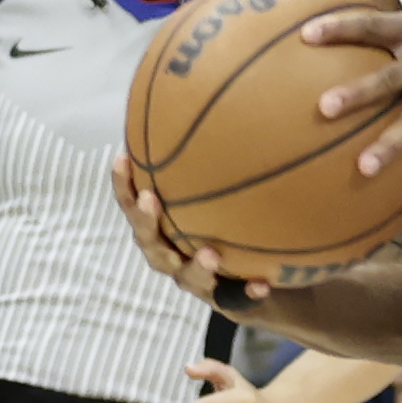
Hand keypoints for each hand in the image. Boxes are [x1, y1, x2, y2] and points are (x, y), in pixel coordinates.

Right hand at [108, 154, 265, 302]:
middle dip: (146, 223)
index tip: (121, 157)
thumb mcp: (238, 192)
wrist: (280, 285)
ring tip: (208, 254)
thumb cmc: (248, 228)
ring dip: (196, 266)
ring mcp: (198, 282)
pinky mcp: (227, 303)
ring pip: (187, 277)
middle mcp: (175, 254)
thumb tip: (230, 99)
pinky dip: (247, 290)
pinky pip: (235, 300)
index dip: (123, 184)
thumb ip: (226, 160)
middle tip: (150, 201)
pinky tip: (262, 283)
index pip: (136, 204)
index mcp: (167, 228)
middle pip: (150, 243)